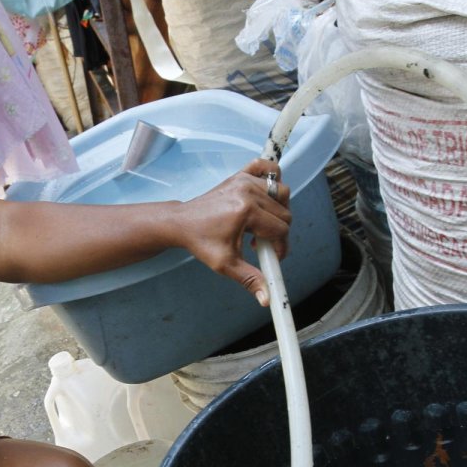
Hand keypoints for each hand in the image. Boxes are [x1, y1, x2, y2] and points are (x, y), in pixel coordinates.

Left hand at [174, 159, 290, 305]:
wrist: (181, 222)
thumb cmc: (201, 242)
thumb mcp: (225, 264)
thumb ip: (249, 279)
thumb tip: (267, 299)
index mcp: (246, 211)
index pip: (281, 229)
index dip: (280, 248)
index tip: (271, 257)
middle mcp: (248, 191)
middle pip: (285, 212)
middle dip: (279, 232)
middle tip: (262, 244)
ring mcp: (244, 179)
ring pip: (281, 193)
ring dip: (278, 210)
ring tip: (261, 225)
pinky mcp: (240, 174)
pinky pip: (267, 167)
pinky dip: (272, 177)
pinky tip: (266, 194)